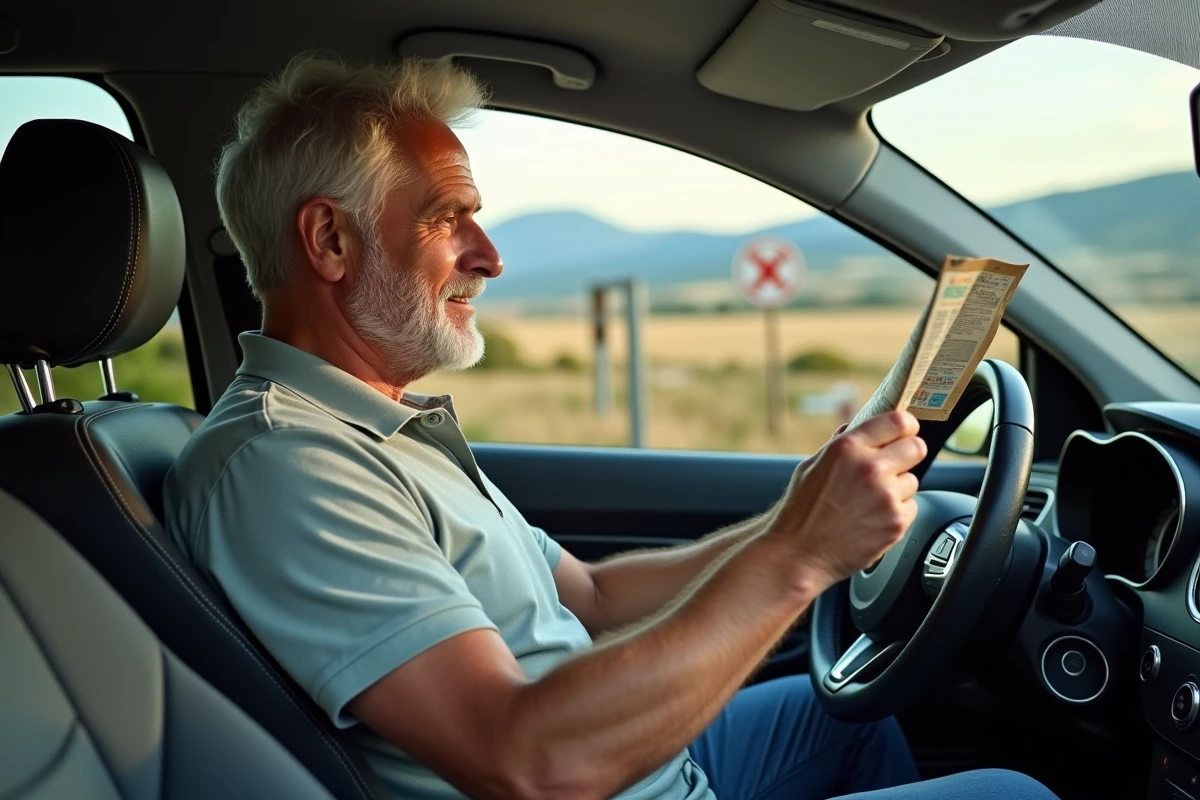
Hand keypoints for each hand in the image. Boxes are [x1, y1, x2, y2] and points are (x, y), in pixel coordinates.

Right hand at [767, 410, 925, 593]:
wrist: (797, 553)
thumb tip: (855, 428)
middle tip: (894, 466)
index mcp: (848, 448)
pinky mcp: (895, 522)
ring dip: (898, 488)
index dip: (905, 426)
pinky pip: (910, 508)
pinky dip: (896, 512)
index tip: (905, 432)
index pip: (899, 421)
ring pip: (912, 480)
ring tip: (870, 501)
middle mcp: (870, 468)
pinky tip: (872, 518)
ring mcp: (886, 496)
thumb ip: (840, 445)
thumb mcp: (811, 466)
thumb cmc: (800, 511)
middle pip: (916, 447)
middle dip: (907, 454)